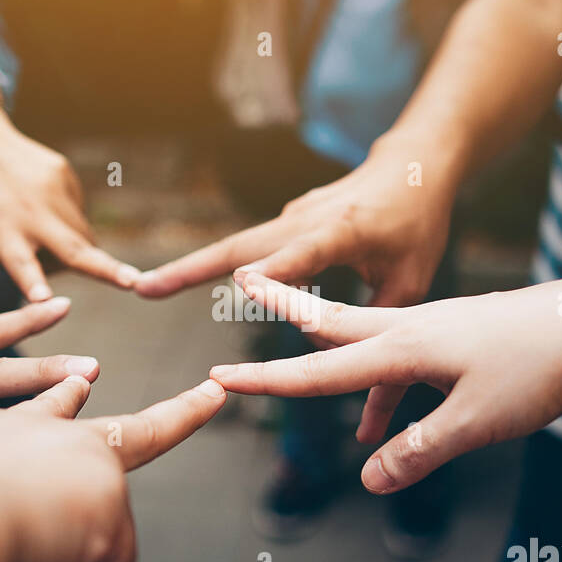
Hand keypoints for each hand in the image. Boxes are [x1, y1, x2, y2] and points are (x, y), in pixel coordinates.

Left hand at [0, 66, 139, 299]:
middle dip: (107, 269)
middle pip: (74, 248)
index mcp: (1, 233)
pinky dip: (65, 220)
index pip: (18, 263)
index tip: (43, 300)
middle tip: (134, 282)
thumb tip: (70, 267)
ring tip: (44, 237)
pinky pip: (77, 211)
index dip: (34, 283)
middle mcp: (29, 212)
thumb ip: (23, 259)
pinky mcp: (63, 173)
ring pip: (83, 235)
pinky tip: (41, 204)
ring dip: (76, 248)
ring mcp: (51, 189)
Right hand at [0, 375, 228, 561]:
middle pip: (128, 435)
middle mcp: (52, 437)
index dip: (64, 397)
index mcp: (4, 437)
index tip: (85, 381)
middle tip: (215, 391)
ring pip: (98, 556)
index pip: (44, 409)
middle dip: (183, 412)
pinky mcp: (108, 502)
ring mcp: (89, 464)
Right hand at [133, 135, 455, 306]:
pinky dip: (211, 264)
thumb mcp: (412, 282)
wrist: (409, 166)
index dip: (277, 270)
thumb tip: (349, 395)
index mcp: (347, 228)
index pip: (308, 250)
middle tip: (146, 288)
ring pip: (236, 245)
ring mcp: (292, 216)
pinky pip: (247, 248)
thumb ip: (378, 330)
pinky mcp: (285, 221)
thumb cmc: (416, 226)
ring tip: (145, 288)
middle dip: (194, 267)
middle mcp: (309, 217)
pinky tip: (174, 281)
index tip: (240, 286)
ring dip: (189, 266)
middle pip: (245, 245)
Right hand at [210, 272, 561, 493]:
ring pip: (363, 326)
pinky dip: (374, 356)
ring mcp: (435, 324)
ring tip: (293, 317)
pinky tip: (385, 384)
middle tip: (241, 283)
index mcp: (404, 348)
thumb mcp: (479, 422)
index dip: (267, 383)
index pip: (319, 371)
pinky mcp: (457, 331)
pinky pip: (399, 343)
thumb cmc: (540, 369)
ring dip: (322, 326)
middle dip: (281, 309)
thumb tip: (368, 480)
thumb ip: (420, 451)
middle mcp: (410, 328)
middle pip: (329, 322)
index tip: (218, 378)